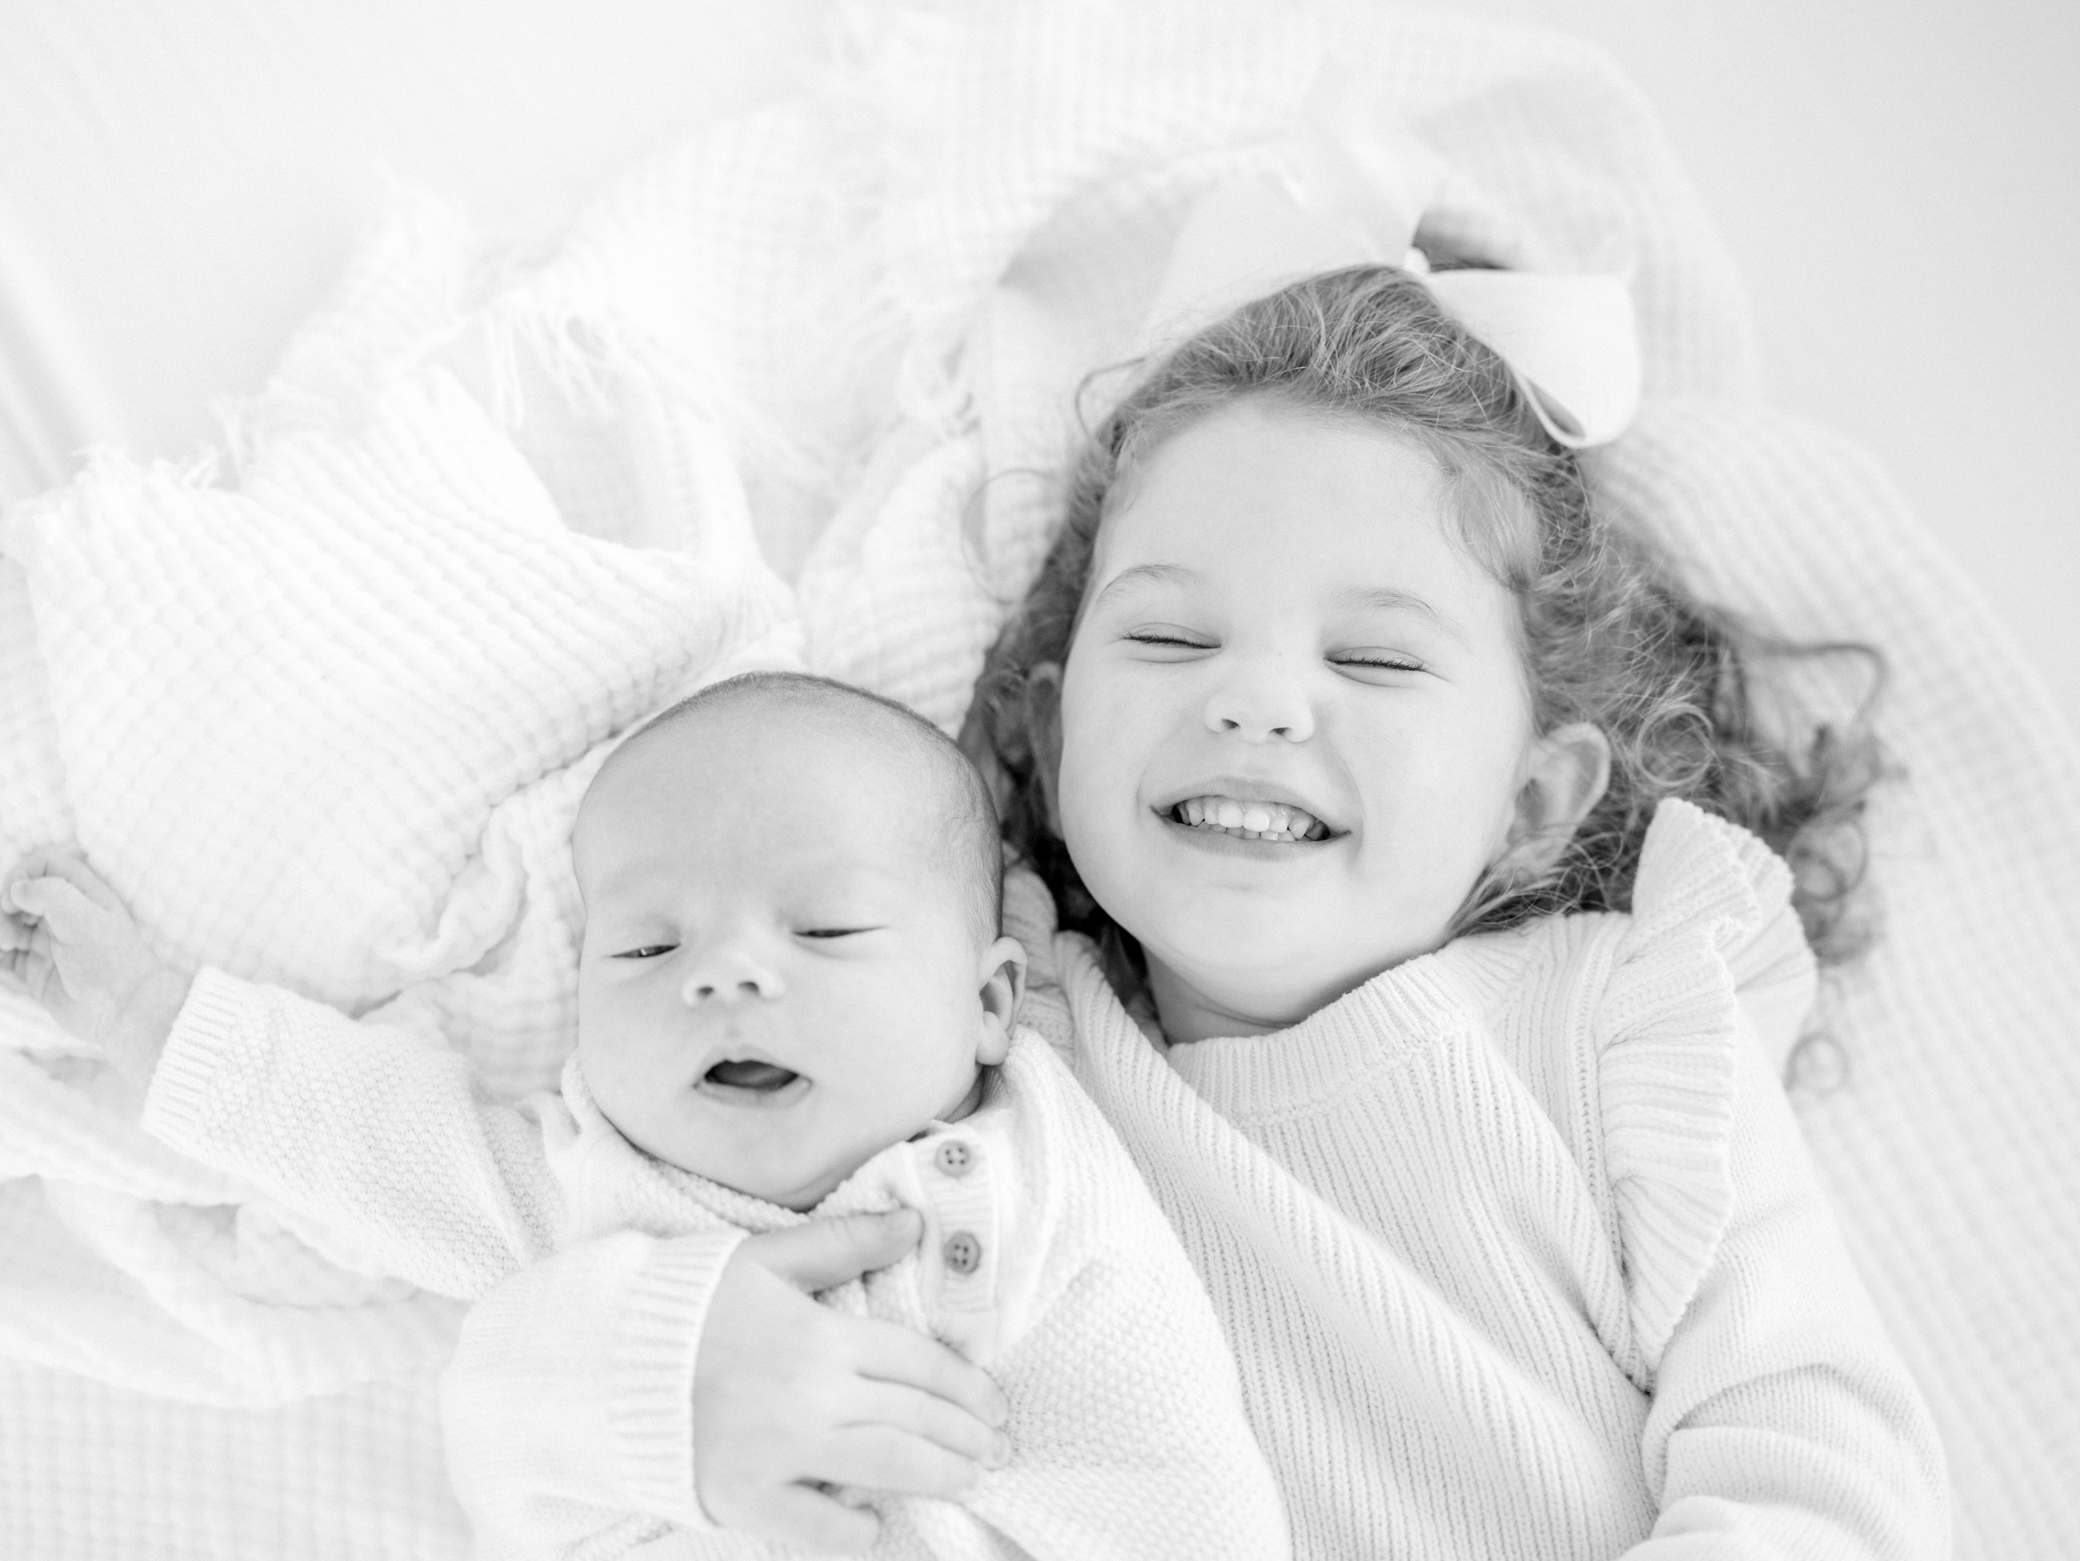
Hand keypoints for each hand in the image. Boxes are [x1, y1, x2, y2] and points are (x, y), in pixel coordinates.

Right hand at [1, 851, 187, 1080]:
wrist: (122, 1012)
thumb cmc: (111, 963)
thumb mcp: (85, 920)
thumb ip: (51, 894)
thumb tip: (16, 888)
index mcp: (81, 894)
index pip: (43, 865)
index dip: (21, 875)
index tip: (12, 900)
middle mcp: (63, 915)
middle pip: (18, 894)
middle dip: (3, 907)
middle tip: (9, 934)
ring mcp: (47, 942)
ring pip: (6, 924)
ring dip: (0, 931)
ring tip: (10, 946)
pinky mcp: (35, 969)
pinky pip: (4, 955)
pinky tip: (6, 958)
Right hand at [694, 1208, 1012, 1554]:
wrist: (598, 1358)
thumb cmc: (683, 1304)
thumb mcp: (765, 1258)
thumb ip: (844, 1243)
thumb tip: (913, 1222)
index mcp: (820, 1334)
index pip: (918, 1363)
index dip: (965, 1385)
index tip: (993, 1402)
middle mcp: (811, 1394)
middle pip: (915, 1416)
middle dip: (966, 1436)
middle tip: (996, 1448)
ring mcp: (780, 1450)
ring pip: (888, 1467)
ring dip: (940, 1475)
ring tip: (968, 1480)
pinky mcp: (745, 1496)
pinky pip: (818, 1526)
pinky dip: (855, 1529)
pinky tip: (875, 1523)